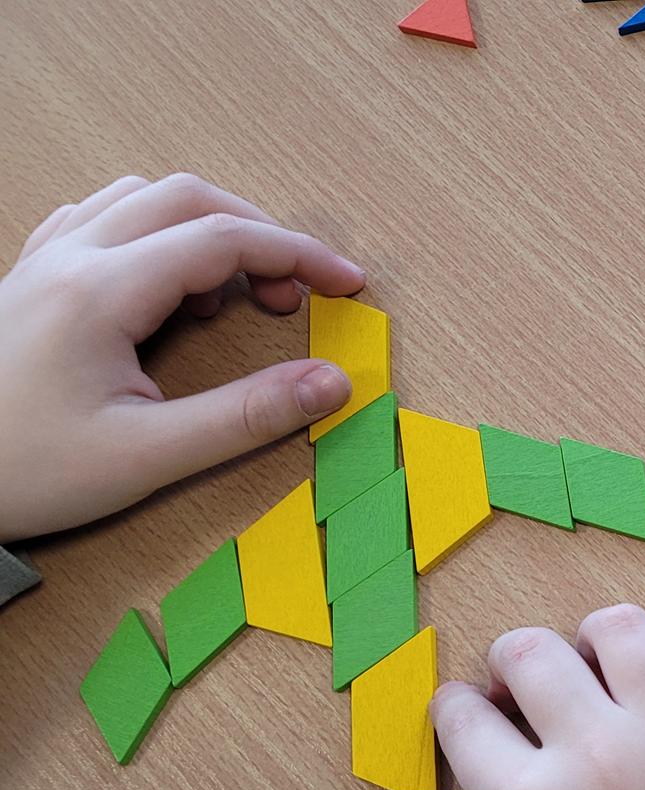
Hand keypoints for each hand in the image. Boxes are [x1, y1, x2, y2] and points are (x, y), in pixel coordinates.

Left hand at [0, 173, 365, 541]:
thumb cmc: (22, 471)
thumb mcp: (147, 456)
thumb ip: (247, 415)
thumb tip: (331, 383)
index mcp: (101, 291)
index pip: (224, 239)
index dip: (300, 255)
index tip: (348, 285)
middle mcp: (70, 257)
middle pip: (187, 198)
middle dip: (259, 236)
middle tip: (297, 297)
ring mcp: (42, 262)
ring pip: (140, 198)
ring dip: (203, 228)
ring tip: (228, 296)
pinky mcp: (27, 280)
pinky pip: (96, 217)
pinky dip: (150, 232)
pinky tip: (163, 284)